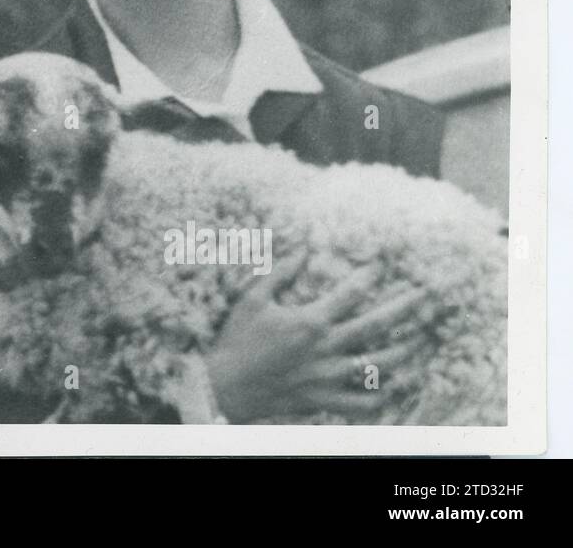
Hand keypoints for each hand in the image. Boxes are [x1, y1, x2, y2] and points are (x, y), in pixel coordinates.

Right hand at [205, 252, 429, 421]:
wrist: (226, 386)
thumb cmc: (237, 339)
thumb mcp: (252, 298)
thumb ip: (280, 273)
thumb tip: (302, 249)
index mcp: (310, 320)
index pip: (351, 292)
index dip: (369, 275)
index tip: (381, 265)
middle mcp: (327, 348)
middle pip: (377, 325)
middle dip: (405, 307)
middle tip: (425, 294)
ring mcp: (330, 377)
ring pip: (379, 365)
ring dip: (404, 351)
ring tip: (420, 340)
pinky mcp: (325, 399)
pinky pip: (363, 403)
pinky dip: (381, 396)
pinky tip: (392, 386)